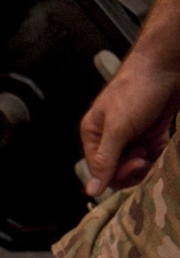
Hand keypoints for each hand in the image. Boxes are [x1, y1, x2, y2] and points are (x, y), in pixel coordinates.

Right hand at [80, 64, 179, 194]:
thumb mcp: (118, 128)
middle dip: (131, 170)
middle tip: (144, 159)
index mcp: (94, 134)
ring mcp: (132, 135)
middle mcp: (110, 136)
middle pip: (117, 170)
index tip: (135, 163)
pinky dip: (158, 155)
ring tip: (152, 151)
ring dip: (146, 165)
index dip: (116, 174)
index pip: (99, 170)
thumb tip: (90, 191)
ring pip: (136, 165)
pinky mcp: (151, 132)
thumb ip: (105, 161)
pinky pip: (153, 155)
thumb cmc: (137, 90)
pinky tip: (161, 145)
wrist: (166, 65)